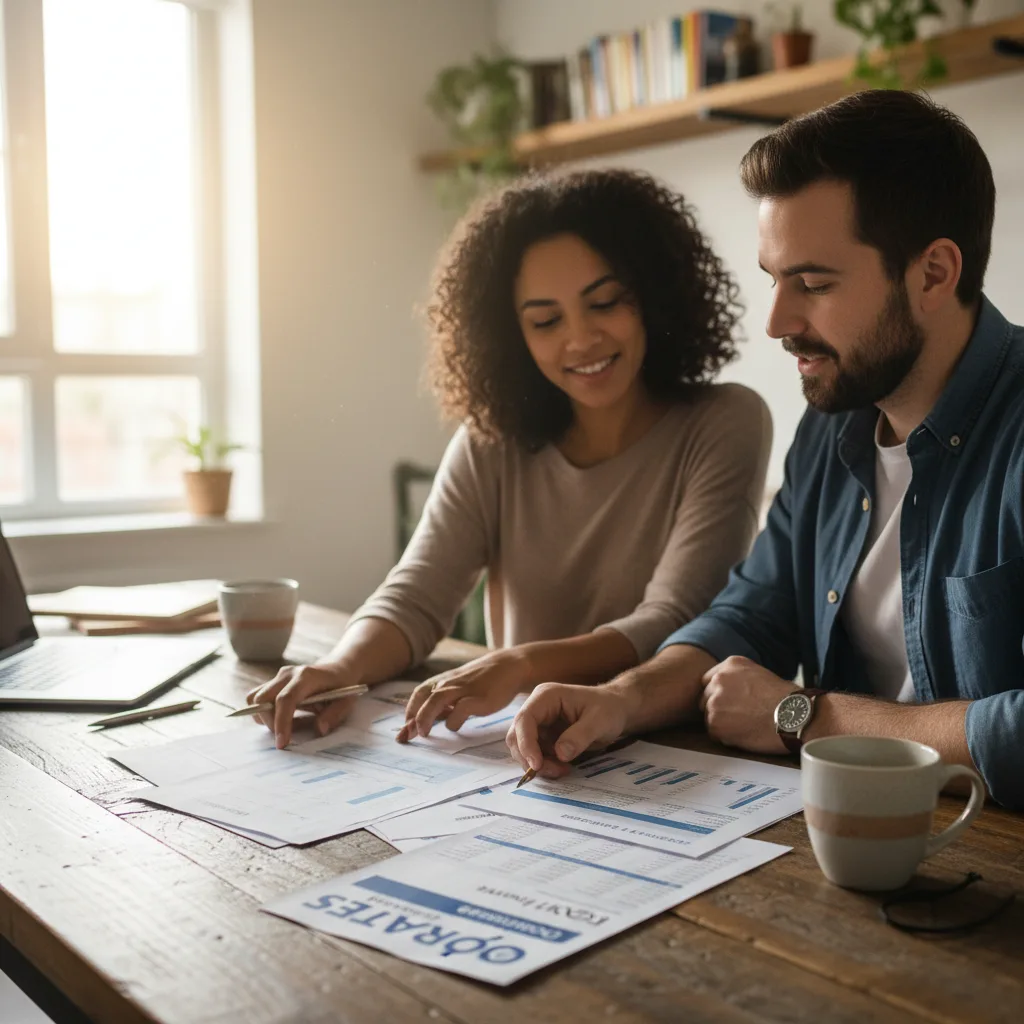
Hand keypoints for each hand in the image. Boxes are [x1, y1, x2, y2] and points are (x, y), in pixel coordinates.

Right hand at [246, 663, 359, 748]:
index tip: (282, 743)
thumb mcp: (347, 701)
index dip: (281, 722)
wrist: (338, 669)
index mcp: (307, 676)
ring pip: (255, 699)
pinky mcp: (273, 682)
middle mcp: (288, 674)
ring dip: (267, 718)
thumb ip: (334, 715)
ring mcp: (278, 676)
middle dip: (270, 723)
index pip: (286, 699)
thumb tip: (319, 729)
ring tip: (292, 724)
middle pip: (263, 699)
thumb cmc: (342, 686)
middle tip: (288, 736)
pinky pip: (258, 699)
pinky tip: (287, 717)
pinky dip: (266, 713)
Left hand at [398, 648, 532, 741]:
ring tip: (423, 733)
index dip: (409, 711)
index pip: (419, 694)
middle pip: (424, 698)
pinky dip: (454, 720)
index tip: (404, 731)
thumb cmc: (480, 681)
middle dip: (413, 718)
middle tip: (406, 736)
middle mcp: (450, 683)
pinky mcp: (479, 698)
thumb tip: (422, 724)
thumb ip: (442, 704)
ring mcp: (464, 690)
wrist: (509, 667)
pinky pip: (461, 709)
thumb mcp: (458, 688)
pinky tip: (455, 725)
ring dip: (426, 717)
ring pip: (437, 700)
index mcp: (443, 681)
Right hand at [507, 682, 631, 778]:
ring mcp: (539, 722)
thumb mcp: (600, 721)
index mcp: (546, 696)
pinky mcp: (544, 735)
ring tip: (563, 770)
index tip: (536, 765)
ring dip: (538, 764)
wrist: (616, 709)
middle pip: (517, 735)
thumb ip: (580, 736)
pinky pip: (535, 754)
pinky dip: (545, 765)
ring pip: (523, 748)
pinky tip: (563, 767)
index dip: (526, 744)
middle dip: (530, 757)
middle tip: (554, 771)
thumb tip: (560, 754)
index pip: (525, 720)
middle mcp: (537, 707)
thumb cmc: (609, 709)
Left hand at [699, 656, 792, 753]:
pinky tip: (745, 734)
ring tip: (746, 726)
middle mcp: (718, 680)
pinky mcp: (715, 724)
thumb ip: (737, 678)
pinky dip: (726, 737)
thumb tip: (727, 690)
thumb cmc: (786, 699)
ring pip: (709, 716)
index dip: (717, 694)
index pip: (708, 681)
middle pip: (705, 698)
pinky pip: (714, 733)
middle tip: (738, 718)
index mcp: (730, 665)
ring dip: (722, 723)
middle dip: (718, 708)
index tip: (728, 703)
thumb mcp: (758, 674)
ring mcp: (714, 701)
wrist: (794, 716)